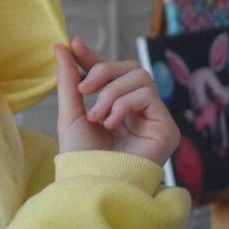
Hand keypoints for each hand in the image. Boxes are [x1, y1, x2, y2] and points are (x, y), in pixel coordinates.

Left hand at [54, 36, 180, 166]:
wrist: (91, 184)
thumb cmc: (81, 156)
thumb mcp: (70, 113)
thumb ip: (68, 80)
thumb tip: (61, 46)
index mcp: (114, 107)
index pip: (110, 73)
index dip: (94, 57)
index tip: (74, 44)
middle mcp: (137, 111)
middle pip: (129, 68)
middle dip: (103, 70)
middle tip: (84, 88)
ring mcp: (153, 119)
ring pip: (140, 77)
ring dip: (111, 92)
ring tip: (98, 116)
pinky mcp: (166, 128)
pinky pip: (147, 95)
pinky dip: (124, 104)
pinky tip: (111, 123)